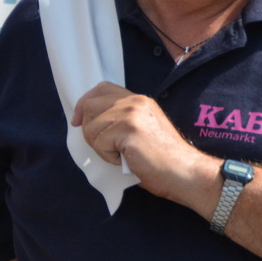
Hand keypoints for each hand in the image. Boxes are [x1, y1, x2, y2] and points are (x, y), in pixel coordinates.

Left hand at [71, 83, 216, 211]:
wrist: (183, 171)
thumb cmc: (163, 159)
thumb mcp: (143, 128)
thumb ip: (122, 118)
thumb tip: (89, 121)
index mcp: (138, 100)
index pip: (101, 88)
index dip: (84, 103)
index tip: (78, 121)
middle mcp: (134, 101)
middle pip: (89, 106)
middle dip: (89, 130)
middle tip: (107, 147)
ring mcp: (131, 113)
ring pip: (91, 128)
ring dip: (101, 147)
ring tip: (122, 154)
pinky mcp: (128, 129)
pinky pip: (99, 143)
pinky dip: (108, 157)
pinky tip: (126, 159)